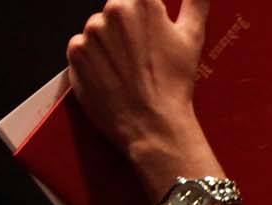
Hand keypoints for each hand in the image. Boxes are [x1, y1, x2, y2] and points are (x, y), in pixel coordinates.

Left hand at [67, 0, 224, 202]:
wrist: (152, 125)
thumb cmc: (175, 82)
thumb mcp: (193, 37)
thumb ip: (195, 2)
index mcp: (142, 2)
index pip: (139, 0)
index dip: (148, 17)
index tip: (152, 36)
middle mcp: (112, 10)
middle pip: (117, 11)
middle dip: (127, 28)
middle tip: (143, 57)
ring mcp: (90, 32)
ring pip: (99, 29)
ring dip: (109, 43)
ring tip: (127, 69)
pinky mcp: (75, 54)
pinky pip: (82, 49)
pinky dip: (93, 60)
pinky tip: (112, 76)